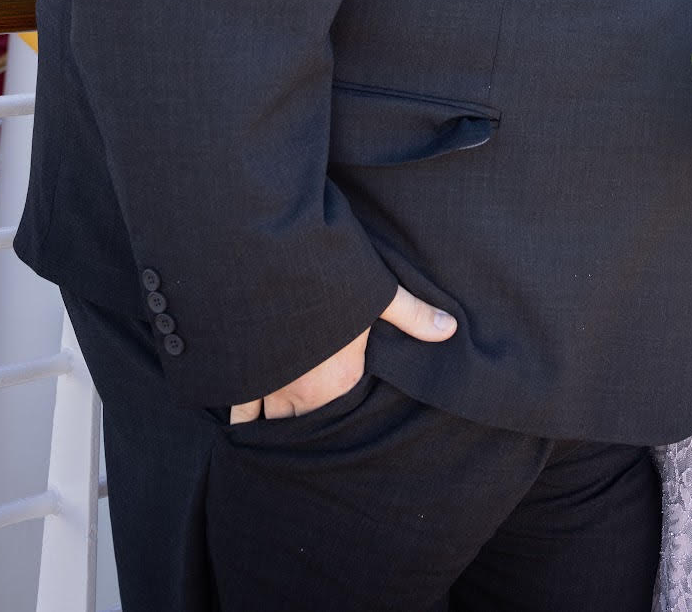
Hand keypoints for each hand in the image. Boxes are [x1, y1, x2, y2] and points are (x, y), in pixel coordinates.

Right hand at [228, 284, 455, 422]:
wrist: (273, 264)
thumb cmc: (330, 280)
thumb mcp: (378, 293)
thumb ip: (413, 315)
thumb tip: (450, 329)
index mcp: (340, 379)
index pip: (347, 408)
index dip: (347, 404)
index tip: (347, 399)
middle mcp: (305, 394)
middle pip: (310, 421)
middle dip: (314, 418)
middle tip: (317, 409)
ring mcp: (271, 387)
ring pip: (276, 420)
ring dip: (282, 419)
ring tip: (287, 417)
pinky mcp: (245, 377)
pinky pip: (241, 414)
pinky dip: (244, 421)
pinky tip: (247, 428)